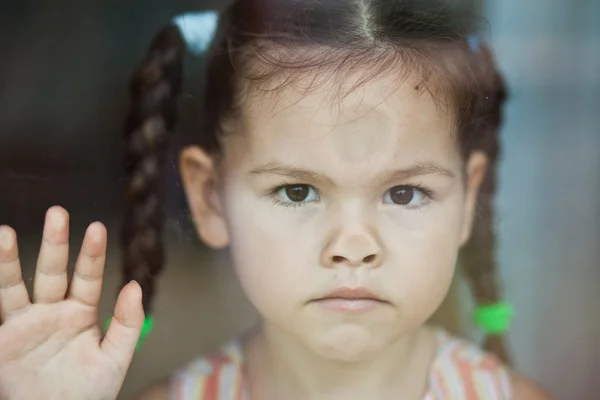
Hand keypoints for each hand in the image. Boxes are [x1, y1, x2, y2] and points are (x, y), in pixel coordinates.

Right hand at [0, 206, 143, 399]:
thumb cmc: (87, 393)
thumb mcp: (114, 360)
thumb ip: (127, 324)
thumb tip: (135, 284)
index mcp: (82, 314)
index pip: (88, 277)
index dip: (92, 254)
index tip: (97, 228)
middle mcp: (52, 312)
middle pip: (53, 272)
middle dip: (55, 243)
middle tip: (58, 212)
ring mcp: (25, 324)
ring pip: (14, 287)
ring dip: (9, 262)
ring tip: (5, 234)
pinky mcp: (3, 340)